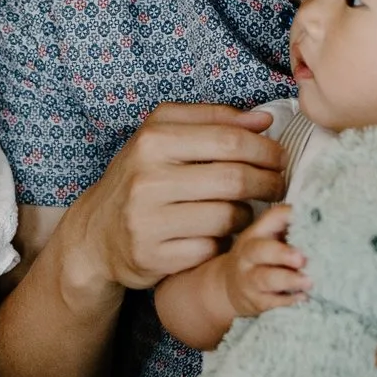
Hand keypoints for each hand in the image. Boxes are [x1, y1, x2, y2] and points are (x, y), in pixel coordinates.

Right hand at [65, 104, 287, 293]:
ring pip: (227, 217)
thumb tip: (263, 120)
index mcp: (153, 141)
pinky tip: (218, 235)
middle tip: (277, 184)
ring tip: (243, 210)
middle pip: (234, 179)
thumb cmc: (140, 178)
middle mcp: (146, 179)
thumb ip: (213, 121)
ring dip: (247, 215)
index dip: (265, 149)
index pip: (229, 140)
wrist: (96, 232)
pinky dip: (223, 242)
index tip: (279, 157)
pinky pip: (211, 248)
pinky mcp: (153, 256)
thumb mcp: (163, 136)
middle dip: (268, 182)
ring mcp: (148, 220)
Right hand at [220, 205, 308, 318]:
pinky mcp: (256, 302)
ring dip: (289, 280)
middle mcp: (249, 254)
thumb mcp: (269, 239)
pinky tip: (302, 298)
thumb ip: (291, 229)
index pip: (274, 217)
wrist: (230, 287)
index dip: (292, 216)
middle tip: (302, 259)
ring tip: (309, 282)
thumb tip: (325, 221)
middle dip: (282, 254)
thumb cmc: (262, 259)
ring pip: (265, 279)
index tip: (315, 220)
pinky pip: (271, 302)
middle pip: (260, 250)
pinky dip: (287, 301)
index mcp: (258, 232)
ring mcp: (250, 279)